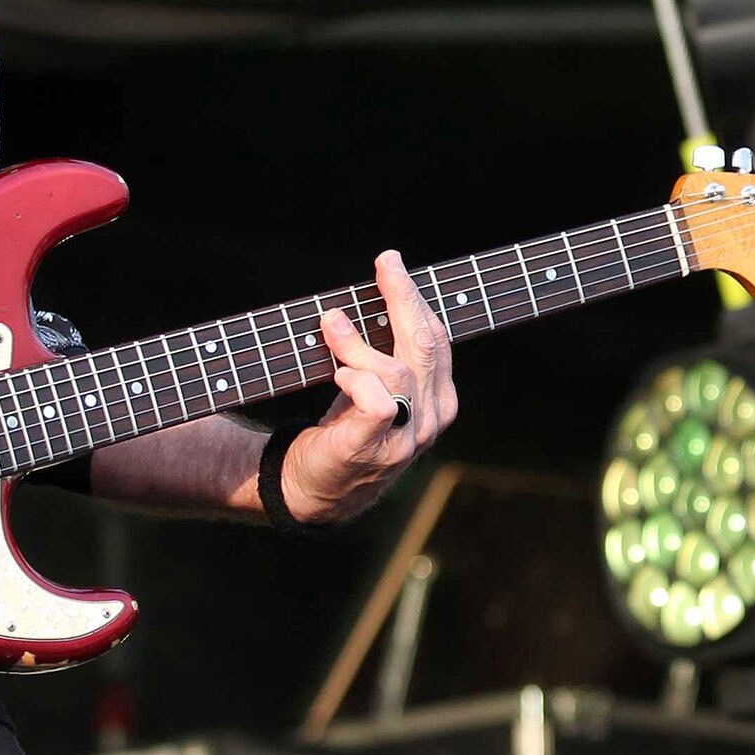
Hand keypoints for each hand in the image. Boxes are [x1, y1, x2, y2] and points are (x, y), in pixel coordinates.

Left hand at [278, 252, 457, 524]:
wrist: (315, 491)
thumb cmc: (345, 430)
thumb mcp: (375, 388)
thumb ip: (385, 353)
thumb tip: (375, 294)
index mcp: (439, 399)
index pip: (436, 338)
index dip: (415, 296)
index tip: (391, 263)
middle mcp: (431, 418)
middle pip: (426, 345)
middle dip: (404, 297)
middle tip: (385, 264)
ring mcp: (407, 438)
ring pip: (397, 372)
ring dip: (360, 342)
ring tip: (332, 323)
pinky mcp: (374, 450)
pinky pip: (377, 403)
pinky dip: (356, 380)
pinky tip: (337, 373)